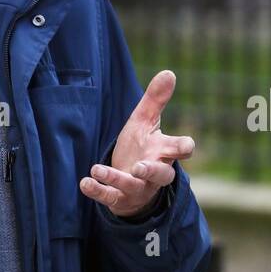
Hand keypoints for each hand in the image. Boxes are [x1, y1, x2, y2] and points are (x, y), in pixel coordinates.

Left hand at [79, 69, 194, 218]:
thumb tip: (169, 72)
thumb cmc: (141, 148)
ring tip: (97, 168)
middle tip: (140, 167)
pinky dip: (97, 190)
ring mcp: (138, 188)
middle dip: (152, 171)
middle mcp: (154, 173)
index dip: (184, 148)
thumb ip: (155, 100)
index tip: (186, 147)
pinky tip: (84, 182)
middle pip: (163, 175)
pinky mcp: (120, 199)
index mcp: (164, 151)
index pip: (181, 150)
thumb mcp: (144, 122)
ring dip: (116, 178)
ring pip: (133, 186)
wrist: (129, 181)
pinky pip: (110, 197)